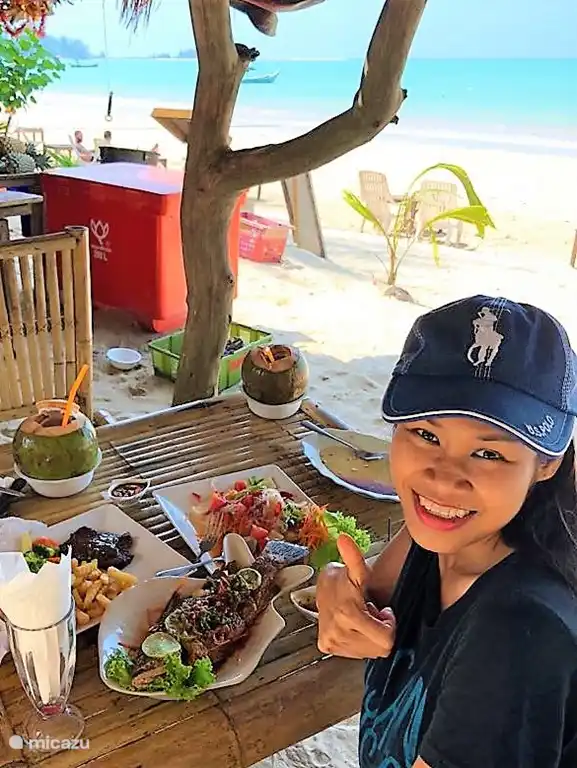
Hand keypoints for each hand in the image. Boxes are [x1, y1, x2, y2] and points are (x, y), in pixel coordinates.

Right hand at [316, 534, 395, 659]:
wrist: (322, 586)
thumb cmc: (345, 578)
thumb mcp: (358, 570)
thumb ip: (354, 557)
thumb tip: (344, 538)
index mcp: (347, 615)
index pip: (385, 641)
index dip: (388, 626)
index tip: (382, 611)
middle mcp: (337, 632)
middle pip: (379, 649)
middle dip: (380, 630)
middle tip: (371, 612)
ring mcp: (331, 641)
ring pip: (368, 652)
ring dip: (369, 636)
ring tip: (362, 617)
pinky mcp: (326, 646)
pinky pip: (355, 654)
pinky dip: (358, 641)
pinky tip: (353, 625)